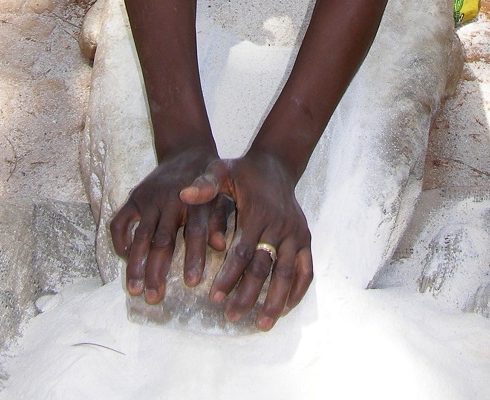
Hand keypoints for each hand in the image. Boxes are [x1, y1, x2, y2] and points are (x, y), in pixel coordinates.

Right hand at [110, 147, 231, 303]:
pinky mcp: (134, 197)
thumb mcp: (221, 194)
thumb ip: (219, 219)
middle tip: (154, 298)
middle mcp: (171, 200)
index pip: (196, 232)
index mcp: (196, 201)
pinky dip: (120, 242)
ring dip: (136, 265)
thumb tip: (219, 246)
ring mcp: (149, 198)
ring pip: (140, 236)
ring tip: (134, 290)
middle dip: (157, 271)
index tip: (191, 283)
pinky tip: (125, 259)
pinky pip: (120, 223)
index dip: (194, 257)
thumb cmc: (207, 181)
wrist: (186, 149)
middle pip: (162, 240)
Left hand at [182, 149, 313, 330]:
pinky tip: (286, 309)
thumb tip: (184, 195)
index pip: (242, 251)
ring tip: (261, 324)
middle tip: (231, 316)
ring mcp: (296, 233)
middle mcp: (279, 225)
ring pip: (287, 272)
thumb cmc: (245, 171)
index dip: (229, 276)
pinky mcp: (305, 237)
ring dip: (275, 300)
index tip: (214, 297)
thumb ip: (204, 184)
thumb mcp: (222, 169)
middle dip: (248, 295)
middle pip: (264, 267)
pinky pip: (306, 269)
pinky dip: (298, 291)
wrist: (277, 163)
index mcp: (258, 212)